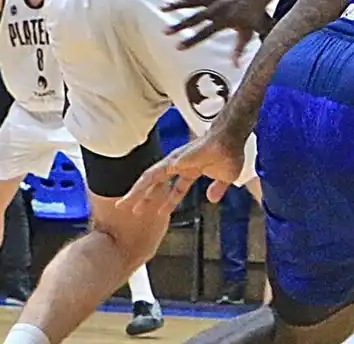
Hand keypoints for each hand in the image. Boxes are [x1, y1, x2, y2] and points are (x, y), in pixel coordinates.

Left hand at [119, 129, 244, 216]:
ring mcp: (174, 162)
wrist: (230, 140)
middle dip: (145, 197)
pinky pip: (151, 175)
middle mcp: (179, 165)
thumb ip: (218, 188)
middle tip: (131, 211)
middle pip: (157, 184)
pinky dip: (142, 186)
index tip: (160, 213)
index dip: (169, 201)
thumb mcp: (226, 177)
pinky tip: (133, 195)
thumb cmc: (230, 154)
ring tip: (123, 205)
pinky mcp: (172, 161)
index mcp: (192, 170)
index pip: (177, 188)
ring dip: (136, 193)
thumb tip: (212, 199)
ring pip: (149, 180)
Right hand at [163, 0, 276, 61]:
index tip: (177, 47)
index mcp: (224, 21)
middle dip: (179, 26)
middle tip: (165, 32)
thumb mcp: (250, 32)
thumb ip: (240, 49)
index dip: (191, 41)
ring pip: (193, 0)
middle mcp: (217, 8)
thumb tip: (236, 66)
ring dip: (177, 5)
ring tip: (163, 8)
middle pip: (194, 19)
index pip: (204, 34)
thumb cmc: (257, 12)